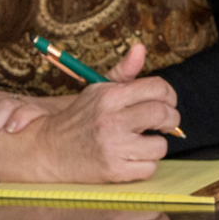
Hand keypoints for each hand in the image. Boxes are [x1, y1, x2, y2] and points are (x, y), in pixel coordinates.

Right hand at [0, 44, 180, 184]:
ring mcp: (112, 147)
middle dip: (170, 119)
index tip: (166, 102)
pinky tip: (131, 157)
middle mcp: (111, 120)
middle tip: (163, 123)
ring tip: (140, 141)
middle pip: (163, 114)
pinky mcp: (113, 171)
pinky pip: (149, 168)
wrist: (48, 149)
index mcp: (110, 96)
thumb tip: (141, 48)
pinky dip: (145, 164)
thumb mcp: (98, 91)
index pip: (158, 88)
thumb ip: (124, 72)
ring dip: (155, 144)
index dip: (169, 95)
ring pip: (160, 145)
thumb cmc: (80, 118)